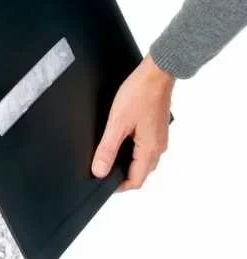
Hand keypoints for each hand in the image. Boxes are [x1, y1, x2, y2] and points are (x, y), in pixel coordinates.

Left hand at [91, 54, 174, 191]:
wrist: (156, 72)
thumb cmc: (140, 93)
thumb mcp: (117, 123)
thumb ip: (107, 149)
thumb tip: (99, 171)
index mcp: (150, 150)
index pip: (136, 181)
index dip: (118, 186)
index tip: (102, 183)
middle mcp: (158, 147)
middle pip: (141, 172)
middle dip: (122, 176)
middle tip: (103, 170)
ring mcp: (159, 137)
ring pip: (143, 160)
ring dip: (128, 163)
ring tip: (108, 158)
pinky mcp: (157, 128)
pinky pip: (145, 148)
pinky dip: (132, 151)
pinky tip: (120, 142)